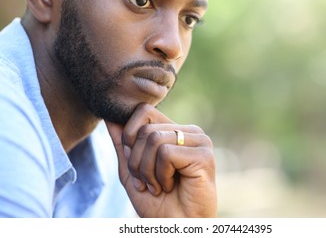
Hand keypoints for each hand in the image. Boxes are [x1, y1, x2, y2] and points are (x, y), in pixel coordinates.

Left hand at [105, 103, 216, 217]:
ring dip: (147, 171)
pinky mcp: (204, 154)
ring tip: (159, 185)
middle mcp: (189, 131)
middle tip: (148, 182)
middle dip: (136, 161)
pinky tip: (171, 185)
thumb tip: (109, 116)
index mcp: (175, 131)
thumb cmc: (156, 202)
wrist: (175, 226)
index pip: (143, 111)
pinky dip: (161, 175)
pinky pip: (165, 153)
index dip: (130, 137)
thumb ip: (122, 143)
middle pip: (145, 128)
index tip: (137, 167)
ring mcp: (199, 141)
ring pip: (153, 139)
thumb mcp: (131, 170)